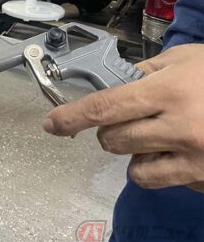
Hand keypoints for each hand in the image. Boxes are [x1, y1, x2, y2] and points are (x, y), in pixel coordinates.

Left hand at [43, 44, 203, 192]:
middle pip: (113, 141)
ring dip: (138, 155)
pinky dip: (166, 170)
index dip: (71, 117)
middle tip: (135, 118)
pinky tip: (186, 151)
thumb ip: (149, 71)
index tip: (52, 124)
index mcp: (168, 92)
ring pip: (135, 169)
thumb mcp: (188, 59)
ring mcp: (195, 160)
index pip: (104, 108)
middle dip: (114, 131)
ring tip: (161, 137)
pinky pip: (167, 181)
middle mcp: (178, 128)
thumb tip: (116, 83)